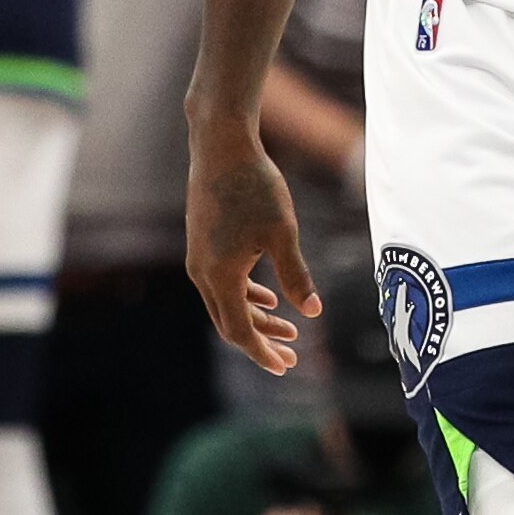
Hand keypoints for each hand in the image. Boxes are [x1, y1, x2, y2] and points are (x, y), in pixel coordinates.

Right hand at [186, 107, 317, 370]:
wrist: (221, 146)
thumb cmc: (255, 187)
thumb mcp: (283, 233)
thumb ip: (296, 275)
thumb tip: (314, 313)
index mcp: (220, 276)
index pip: (240, 331)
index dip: (263, 353)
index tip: (285, 367)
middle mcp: (202, 273)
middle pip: (230, 323)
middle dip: (261, 343)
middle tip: (292, 357)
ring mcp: (199, 258)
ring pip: (226, 303)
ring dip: (256, 319)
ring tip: (289, 330)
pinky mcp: (202, 243)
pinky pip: (221, 283)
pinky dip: (245, 296)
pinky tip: (268, 298)